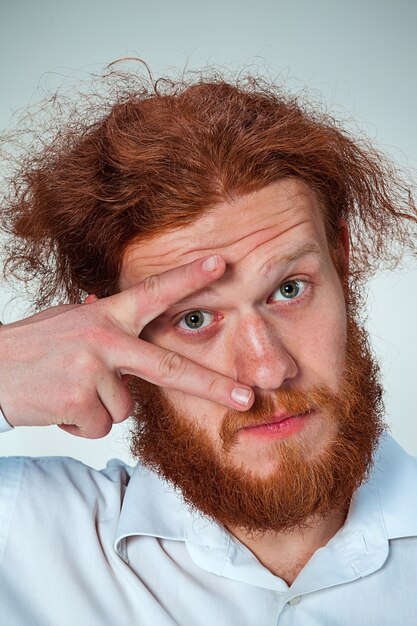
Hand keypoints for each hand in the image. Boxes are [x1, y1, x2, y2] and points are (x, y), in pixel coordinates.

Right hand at [0, 255, 253, 437]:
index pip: (154, 292)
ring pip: (126, 408)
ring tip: (69, 390)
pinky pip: (101, 426)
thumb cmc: (33, 348)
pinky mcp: (79, 400)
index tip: (222, 265)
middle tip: (247, 398)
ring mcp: (93, 369)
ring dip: (102, 408)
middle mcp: (104, 338)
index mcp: (105, 315)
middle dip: (213, 384)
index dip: (189, 278)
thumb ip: (103, 321)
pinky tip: (60, 405)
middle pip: (170, 366)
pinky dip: (83, 423)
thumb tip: (114, 308)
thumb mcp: (70, 322)